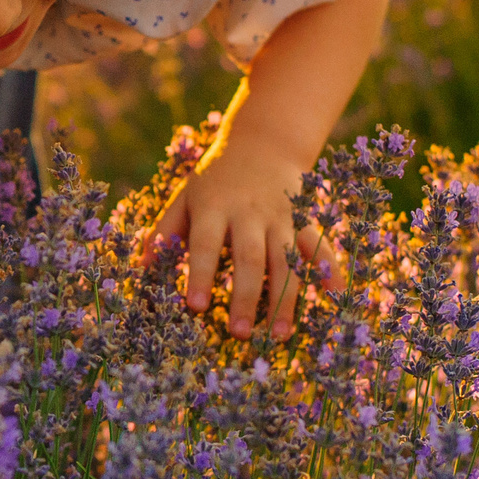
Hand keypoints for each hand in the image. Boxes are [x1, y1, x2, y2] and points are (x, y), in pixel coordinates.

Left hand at [149, 135, 333, 338]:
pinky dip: (330, 269)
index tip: (196, 309)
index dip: (201, 276)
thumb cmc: (215, 180)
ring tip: (279, 334)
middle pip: (250, 259)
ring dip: (284, 299)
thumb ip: (165, 231)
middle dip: (246, 298)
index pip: (205, 244)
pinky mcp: (304, 220)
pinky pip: (318, 245)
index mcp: (213, 207)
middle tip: (239, 334)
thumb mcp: (185, 197)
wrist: (263, 143)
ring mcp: (280, 217)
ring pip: (285, 260)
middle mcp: (249, 214)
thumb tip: (142, 268)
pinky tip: (335, 296)